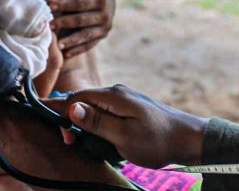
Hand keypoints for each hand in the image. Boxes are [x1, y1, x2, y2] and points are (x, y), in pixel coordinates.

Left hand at [49, 0, 114, 57]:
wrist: (111, 2)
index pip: (80, 3)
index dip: (65, 5)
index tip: (50, 6)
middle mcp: (106, 15)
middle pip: (82, 20)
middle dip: (65, 23)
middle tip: (50, 26)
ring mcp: (105, 28)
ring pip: (86, 35)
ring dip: (71, 40)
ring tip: (58, 45)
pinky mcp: (102, 37)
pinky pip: (89, 45)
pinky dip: (78, 50)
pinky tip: (66, 54)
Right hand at [61, 85, 207, 168]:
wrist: (187, 139)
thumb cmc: (157, 140)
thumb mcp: (123, 136)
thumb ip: (96, 121)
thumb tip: (71, 108)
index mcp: (114, 96)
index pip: (76, 97)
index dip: (60, 112)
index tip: (50, 125)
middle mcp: (117, 93)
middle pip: (83, 103)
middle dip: (74, 123)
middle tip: (74, 144)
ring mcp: (124, 100)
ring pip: (94, 110)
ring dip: (89, 128)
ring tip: (95, 146)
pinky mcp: (130, 108)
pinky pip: (106, 115)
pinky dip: (101, 128)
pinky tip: (107, 142)